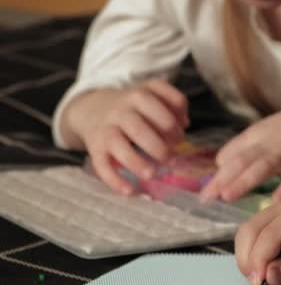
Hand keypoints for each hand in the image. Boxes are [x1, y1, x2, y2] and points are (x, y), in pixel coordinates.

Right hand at [65, 79, 188, 193]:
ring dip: (137, 162)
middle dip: (159, 146)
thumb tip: (185, 124)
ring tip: (153, 174)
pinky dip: (115, 180)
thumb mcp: (151, 94)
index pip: (155, 103)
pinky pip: (101, 165)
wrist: (91, 109)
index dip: (172, 120)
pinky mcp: (95, 148)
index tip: (180, 136)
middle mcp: (120, 111)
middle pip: (138, 127)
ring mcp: (106, 129)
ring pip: (118, 144)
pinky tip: (131, 191)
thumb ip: (172, 102)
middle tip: (171, 159)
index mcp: (139, 95)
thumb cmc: (133, 106)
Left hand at [200, 93, 280, 201]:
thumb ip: (245, 147)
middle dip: (222, 180)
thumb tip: (219, 163)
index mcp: (257, 136)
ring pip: (263, 166)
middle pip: (241, 161)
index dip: (217, 175)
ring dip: (244, 181)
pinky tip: (276, 201)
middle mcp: (269, 143)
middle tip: (206, 198)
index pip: (230, 154)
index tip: (204, 194)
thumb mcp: (268, 130)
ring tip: (227, 196)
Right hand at [235, 199, 280, 284]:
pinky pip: (250, 235)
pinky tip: (263, 267)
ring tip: (261, 278)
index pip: (269, 236)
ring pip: (245, 233)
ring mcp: (273, 212)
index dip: (259, 262)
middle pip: (250, 231)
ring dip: (246, 258)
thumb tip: (267, 278)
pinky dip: (250, 254)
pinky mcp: (269, 221)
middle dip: (248, 261)